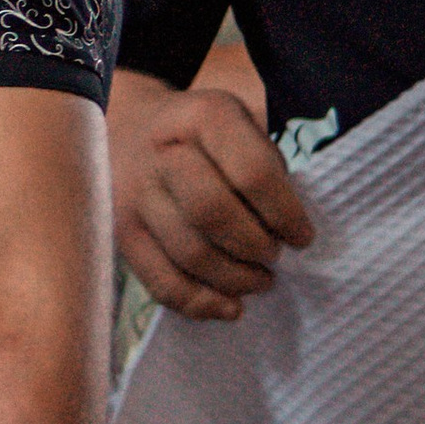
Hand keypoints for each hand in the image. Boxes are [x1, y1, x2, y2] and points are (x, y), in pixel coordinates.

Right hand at [112, 75, 314, 319]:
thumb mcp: (239, 124)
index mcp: (203, 117)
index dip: (285, 213)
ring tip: (259, 280)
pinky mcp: (121, 233)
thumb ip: (264, 167)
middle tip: (274, 256)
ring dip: (234, 278)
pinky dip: (200, 303)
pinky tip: (230, 306)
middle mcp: (162, 153)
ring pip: (189, 252)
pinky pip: (161, 282)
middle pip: (212, 212)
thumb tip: (287, 234)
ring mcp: (134, 194)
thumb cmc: (202, 135)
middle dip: (255, 245)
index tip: (303, 237)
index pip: (251, 172)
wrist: (129, 127)